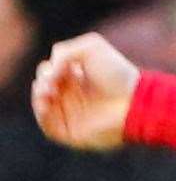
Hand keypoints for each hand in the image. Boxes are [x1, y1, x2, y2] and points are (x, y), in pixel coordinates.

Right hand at [31, 32, 140, 150]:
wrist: (133, 102)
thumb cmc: (116, 73)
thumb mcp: (91, 47)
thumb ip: (64, 51)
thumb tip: (48, 73)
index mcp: (80, 77)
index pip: (52, 73)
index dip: (48, 69)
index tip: (58, 66)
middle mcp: (75, 96)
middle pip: (44, 89)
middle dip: (42, 82)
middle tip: (52, 80)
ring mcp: (73, 115)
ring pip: (43, 107)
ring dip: (38, 97)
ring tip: (48, 91)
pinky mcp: (72, 132)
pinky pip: (49, 127)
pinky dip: (42, 115)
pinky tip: (45, 104)